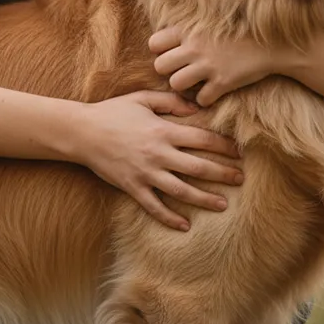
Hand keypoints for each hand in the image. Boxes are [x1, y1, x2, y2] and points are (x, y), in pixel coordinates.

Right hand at [75, 90, 242, 230]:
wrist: (82, 132)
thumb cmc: (113, 112)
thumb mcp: (142, 98)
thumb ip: (170, 101)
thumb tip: (196, 107)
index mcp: (163, 130)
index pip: (202, 139)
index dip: (224, 146)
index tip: (239, 151)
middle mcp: (158, 154)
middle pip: (198, 167)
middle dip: (223, 174)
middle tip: (241, 179)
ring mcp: (146, 173)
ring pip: (182, 190)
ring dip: (204, 199)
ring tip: (223, 204)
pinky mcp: (133, 187)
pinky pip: (155, 207)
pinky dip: (170, 218)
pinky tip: (185, 225)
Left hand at [150, 26, 290, 106]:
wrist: (270, 44)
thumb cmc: (236, 33)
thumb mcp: (207, 23)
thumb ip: (185, 31)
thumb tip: (162, 40)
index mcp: (189, 30)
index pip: (154, 43)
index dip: (160, 52)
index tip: (173, 55)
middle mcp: (195, 48)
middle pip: (160, 66)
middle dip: (168, 72)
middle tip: (182, 72)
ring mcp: (208, 66)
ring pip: (175, 84)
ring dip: (183, 87)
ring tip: (195, 83)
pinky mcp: (223, 82)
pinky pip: (201, 99)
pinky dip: (205, 99)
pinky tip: (212, 92)